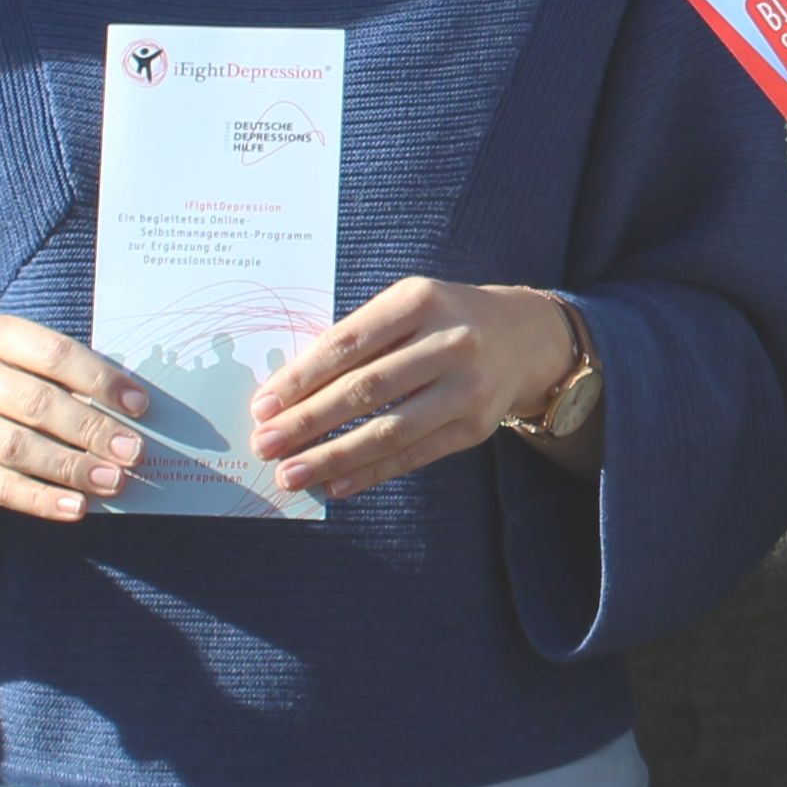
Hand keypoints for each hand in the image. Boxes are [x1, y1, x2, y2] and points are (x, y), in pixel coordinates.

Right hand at [0, 315, 149, 518]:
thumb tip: (136, 414)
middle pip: (36, 402)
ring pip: (17, 447)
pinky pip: (1, 487)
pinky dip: (42, 500)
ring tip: (113, 481)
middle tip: (134, 452)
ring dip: (71, 467)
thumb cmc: (17, 387)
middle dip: (91, 429)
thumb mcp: (40, 370)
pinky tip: (77, 507)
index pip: (54, 353)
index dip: (100, 379)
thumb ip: (80, 383)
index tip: (140, 406)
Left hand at [252, 278, 583, 500]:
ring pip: (389, 429)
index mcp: (419, 300)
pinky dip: (371, 472)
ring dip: (333, 456)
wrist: (524, 337)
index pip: (347, 343)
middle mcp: (449, 341)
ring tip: (291, 474)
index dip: (301, 377)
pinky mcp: (475, 427)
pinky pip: (414, 455)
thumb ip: (356, 339)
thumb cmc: (442, 320)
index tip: (262, 405)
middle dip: (308, 421)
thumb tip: (287, 394)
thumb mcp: (405, 307)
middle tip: (264, 444)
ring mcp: (466, 387)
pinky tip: (335, 485)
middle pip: (366, 389)